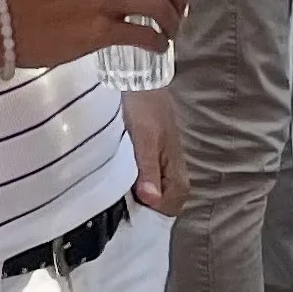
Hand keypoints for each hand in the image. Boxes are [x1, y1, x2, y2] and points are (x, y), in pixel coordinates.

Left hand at [122, 84, 185, 215]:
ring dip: (136, 194)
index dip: (150, 212)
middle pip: (162, 203)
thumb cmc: (144, 107)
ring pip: (154, 191)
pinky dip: (134, 181)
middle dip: (142, 206)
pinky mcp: (152, 155)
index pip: (170, 208)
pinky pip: (146, 178)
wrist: (141, 79)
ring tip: (116, 188)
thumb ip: (148, 169)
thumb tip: (151, 200)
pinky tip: (118, 177)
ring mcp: (163, 163)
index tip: (128, 207)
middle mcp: (173, 171)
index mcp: (176, 171)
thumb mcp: (144, 138)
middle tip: (118, 199)